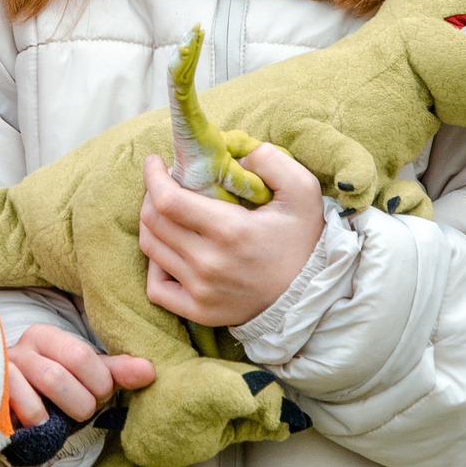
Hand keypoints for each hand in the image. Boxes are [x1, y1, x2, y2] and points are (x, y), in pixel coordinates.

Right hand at [3, 324, 154, 426]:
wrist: (7, 415)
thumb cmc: (50, 395)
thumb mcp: (84, 379)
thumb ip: (114, 373)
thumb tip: (151, 371)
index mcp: (46, 337)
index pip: (84, 355)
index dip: (100, 384)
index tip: (97, 395)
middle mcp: (22, 346)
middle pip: (69, 368)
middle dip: (84, 400)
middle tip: (82, 410)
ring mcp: (4, 368)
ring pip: (50, 380)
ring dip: (66, 411)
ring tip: (62, 419)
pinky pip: (25, 404)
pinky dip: (40, 422)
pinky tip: (40, 425)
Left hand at [138, 148, 325, 328]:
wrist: (314, 294)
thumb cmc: (304, 238)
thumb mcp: (302, 189)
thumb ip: (270, 160)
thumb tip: (234, 154)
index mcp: (231, 230)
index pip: (167, 200)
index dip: (153, 177)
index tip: (155, 162)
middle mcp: (209, 263)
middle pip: (153, 222)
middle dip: (152, 195)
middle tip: (167, 184)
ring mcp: (202, 291)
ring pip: (151, 249)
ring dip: (152, 224)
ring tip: (168, 212)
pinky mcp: (200, 312)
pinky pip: (157, 288)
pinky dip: (154, 266)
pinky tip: (170, 251)